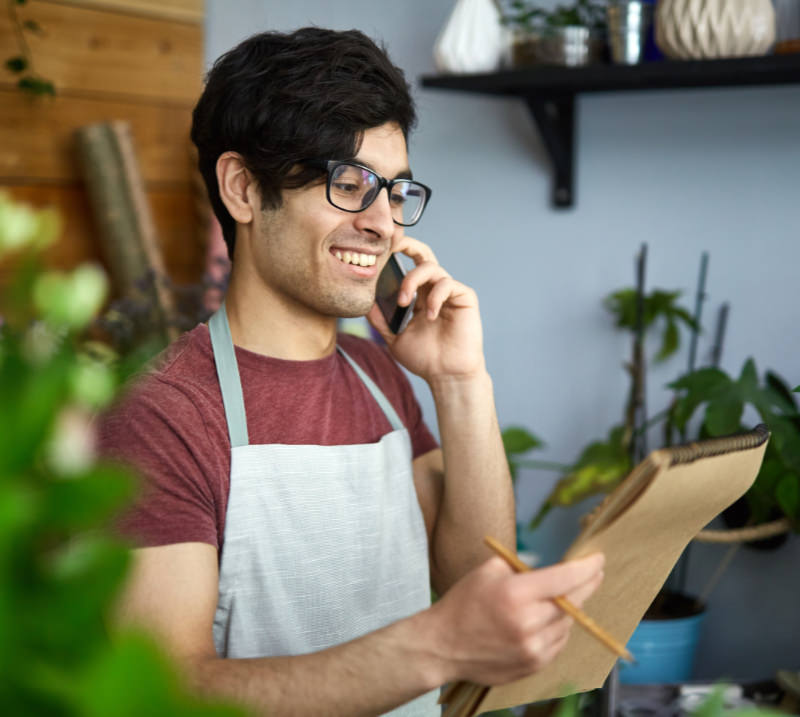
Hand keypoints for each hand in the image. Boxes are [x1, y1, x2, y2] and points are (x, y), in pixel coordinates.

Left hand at [367, 237, 484, 382]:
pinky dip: (434, 297)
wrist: (446, 375)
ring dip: (412, 280)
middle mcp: (434, 289)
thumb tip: (363, 302)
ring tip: (403, 303)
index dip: (395, 254)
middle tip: (390, 246)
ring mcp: (450, 292)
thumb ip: (380, 320)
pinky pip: (447, 284)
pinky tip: (428, 316)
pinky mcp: (464, 297)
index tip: (376, 250)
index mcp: (418, 295)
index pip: (407, 265)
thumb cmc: (424, 359)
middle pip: (422, 254)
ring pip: (430, 267)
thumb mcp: (394, 338)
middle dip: (407, 244)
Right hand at [427, 553, 604, 685]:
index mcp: (515, 593)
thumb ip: (521, 567)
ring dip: (569, 609)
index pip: (564, 578)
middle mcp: (527, 622)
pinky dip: (558, 629)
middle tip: (594, 574)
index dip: (586, 568)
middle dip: (586, 585)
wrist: (443, 646)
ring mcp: (532, 648)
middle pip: (573, 601)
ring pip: (568, 624)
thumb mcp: (488, 571)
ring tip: (557, 599)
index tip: (598, 559)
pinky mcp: (533, 665)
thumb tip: (552, 568)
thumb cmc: (464, 603)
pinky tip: (545, 620)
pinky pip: (559, 643)